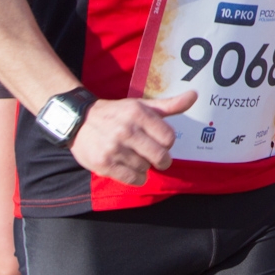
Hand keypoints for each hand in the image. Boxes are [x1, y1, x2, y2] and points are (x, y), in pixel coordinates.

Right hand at [70, 92, 193, 185]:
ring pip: (145, 168)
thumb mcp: (142, 106)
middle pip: (160, 156)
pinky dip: (136, 178)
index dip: (168, 142)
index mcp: (138, 114)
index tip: (161, 142)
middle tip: (158, 159)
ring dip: (145, 167)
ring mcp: (114, 148)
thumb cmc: (117, 114)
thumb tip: (195, 95)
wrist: (79, 121)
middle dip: (162, 160)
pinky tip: (132, 169)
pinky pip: (131, 179)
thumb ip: (169, 105)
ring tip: (137, 158)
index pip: (168, 137)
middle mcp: (126, 130)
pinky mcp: (103, 164)